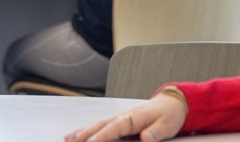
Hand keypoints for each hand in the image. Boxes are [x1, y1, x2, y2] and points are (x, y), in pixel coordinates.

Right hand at [65, 93, 186, 141]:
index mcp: (135, 117)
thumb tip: (146, 138)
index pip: (116, 127)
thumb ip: (156, 132)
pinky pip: (101, 125)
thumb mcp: (167, 125)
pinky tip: (79, 135)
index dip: (104, 135)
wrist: (172, 103)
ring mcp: (120, 117)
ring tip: (67, 139)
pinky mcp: (119, 121)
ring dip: (82, 131)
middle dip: (85, 133)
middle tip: (70, 141)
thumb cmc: (169, 115)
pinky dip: (89, 130)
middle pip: (101, 124)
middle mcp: (124, 116)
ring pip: (98, 124)